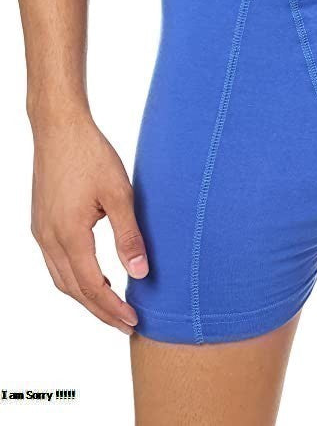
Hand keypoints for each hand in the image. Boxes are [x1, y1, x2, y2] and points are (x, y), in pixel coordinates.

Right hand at [30, 112, 148, 333]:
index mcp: (69, 234)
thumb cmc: (91, 156)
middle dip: (100, 310)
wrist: (60, 129)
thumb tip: (140, 272)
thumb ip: (129, 235)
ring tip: (112, 307)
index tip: (133, 321)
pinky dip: (75, 278)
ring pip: (62, 278)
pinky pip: (56, 263)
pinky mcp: (41, 222)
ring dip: (86, 296)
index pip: (92, 286)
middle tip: (125, 323)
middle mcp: (48, 238)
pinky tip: (94, 275)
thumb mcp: (119, 195)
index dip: (112, 308)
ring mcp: (41, 231)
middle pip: (74, 289)